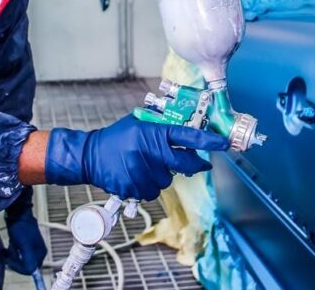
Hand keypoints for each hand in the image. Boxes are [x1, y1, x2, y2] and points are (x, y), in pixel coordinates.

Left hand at [3, 188, 47, 274]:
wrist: (17, 213)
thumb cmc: (20, 228)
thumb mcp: (24, 245)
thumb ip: (29, 259)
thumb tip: (32, 271)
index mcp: (41, 253)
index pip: (31, 269)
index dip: (19, 268)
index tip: (9, 262)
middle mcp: (38, 252)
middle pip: (25, 265)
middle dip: (15, 261)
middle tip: (6, 254)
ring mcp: (32, 248)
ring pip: (20, 260)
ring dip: (12, 257)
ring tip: (7, 248)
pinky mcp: (25, 244)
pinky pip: (18, 254)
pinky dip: (12, 252)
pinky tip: (9, 246)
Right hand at [44, 115, 229, 200]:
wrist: (90, 156)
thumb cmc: (117, 137)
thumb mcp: (139, 122)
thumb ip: (161, 126)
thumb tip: (188, 127)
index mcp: (153, 133)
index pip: (188, 136)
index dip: (209, 140)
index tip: (224, 143)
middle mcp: (150, 152)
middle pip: (185, 164)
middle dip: (194, 164)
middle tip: (199, 163)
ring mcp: (142, 172)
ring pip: (167, 180)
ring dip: (163, 174)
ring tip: (147, 165)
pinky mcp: (133, 188)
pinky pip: (153, 190)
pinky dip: (149, 184)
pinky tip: (137, 175)